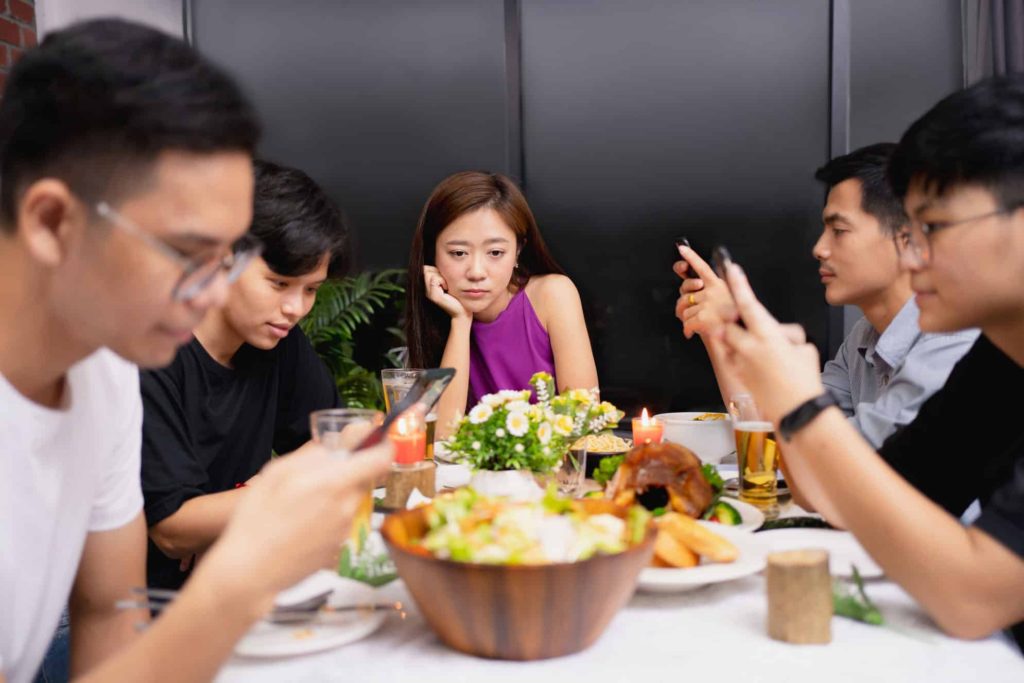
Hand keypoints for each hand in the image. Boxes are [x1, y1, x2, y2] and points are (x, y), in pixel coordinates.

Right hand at [192, 439, 392, 612]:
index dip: (383, 446)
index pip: (382, 459)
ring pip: (351, 501)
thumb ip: (315, 454)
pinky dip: (328, 518)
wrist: (250, 572)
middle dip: (348, 473)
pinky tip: (302, 525)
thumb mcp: (277, 473)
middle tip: (317, 478)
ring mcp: (345, 530)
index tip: (376, 441)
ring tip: (302, 506)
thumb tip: (342, 441)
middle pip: (364, 480)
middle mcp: (347, 507)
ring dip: (336, 497)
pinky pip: (341, 522)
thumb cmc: (257, 519)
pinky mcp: (339, 548)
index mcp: (335, 483)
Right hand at [423, 266, 468, 319]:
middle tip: (445, 282)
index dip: (434, 269)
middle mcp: (425, 290)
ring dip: (440, 276)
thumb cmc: (457, 296)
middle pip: (425, 269)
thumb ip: (441, 274)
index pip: (424, 268)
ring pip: (429, 273)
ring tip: (446, 286)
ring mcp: (428, 293)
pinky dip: (442, 281)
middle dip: (437, 272)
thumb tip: (439, 261)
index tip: (444, 279)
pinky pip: (434, 279)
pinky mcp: (434, 296)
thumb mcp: (447, 282)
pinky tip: (447, 289)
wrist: (462, 311)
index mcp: (428, 287)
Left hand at [673, 245, 737, 338]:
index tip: (682, 249)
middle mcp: (713, 292)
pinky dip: (687, 330)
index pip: (703, 267)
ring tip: (695, 324)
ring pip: (683, 310)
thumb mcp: (727, 301)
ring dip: (686, 320)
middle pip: (684, 295)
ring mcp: (708, 303)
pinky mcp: (703, 316)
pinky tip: (691, 333)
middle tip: (687, 313)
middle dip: (682, 306)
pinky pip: (686, 322)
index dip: (691, 257)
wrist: (742, 337)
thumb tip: (690, 283)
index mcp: (720, 285)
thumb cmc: (736, 323)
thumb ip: (709, 292)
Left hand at [714, 263, 824, 423]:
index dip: (738, 284)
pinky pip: (735, 358)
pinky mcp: (738, 375)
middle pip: (729, 323)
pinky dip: (742, 358)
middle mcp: (749, 346)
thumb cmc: (804, 380)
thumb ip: (787, 335)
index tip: (731, 269)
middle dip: (734, 321)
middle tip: (748, 325)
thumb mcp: (804, 349)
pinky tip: (760, 369)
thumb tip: (780, 334)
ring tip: (760, 351)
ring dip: (739, 341)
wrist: (796, 411)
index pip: (748, 304)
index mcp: (768, 335)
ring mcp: (741, 361)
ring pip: (730, 341)